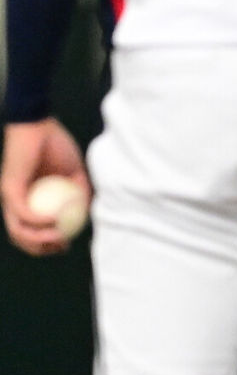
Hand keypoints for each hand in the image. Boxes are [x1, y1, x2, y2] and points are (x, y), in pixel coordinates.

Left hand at [1, 118, 90, 255]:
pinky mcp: (9, 189)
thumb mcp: (74, 172)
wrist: (39, 125)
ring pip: (19, 230)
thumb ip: (80, 192)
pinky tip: (55, 222)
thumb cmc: (56, 145)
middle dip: (40, 249)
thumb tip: (88, 212)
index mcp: (28, 200)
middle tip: (61, 247)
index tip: (66, 246)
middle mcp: (14, 202)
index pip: (32, 230)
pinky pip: (24, 212)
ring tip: (59, 238)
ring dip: (39, 240)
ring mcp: (9, 197)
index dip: (48, 244)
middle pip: (21, 237)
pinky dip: (40, 221)